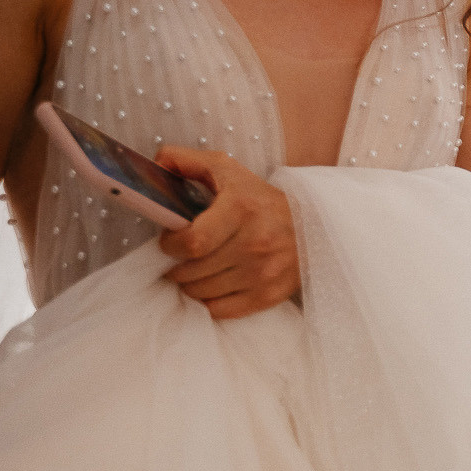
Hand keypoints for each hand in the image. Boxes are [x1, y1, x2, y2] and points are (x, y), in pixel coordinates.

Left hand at [154, 146, 300, 318]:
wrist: (314, 224)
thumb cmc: (260, 199)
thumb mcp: (227, 170)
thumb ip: (186, 160)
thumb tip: (155, 164)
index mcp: (242, 209)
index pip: (192, 242)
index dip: (171, 245)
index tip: (171, 241)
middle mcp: (256, 243)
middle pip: (192, 272)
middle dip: (177, 266)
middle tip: (183, 257)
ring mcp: (264, 272)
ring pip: (202, 293)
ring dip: (191, 284)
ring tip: (197, 270)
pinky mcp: (270, 294)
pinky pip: (221, 310)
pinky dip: (209, 301)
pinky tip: (214, 285)